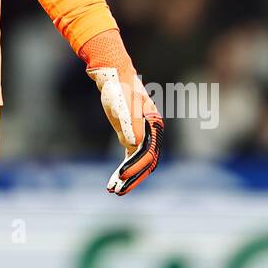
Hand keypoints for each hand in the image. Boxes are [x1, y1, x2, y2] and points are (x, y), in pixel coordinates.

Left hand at [87, 65, 163, 194]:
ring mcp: (143, 135)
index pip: (149, 152)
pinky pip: (131, 157)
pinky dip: (124, 168)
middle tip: (117, 191)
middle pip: (146, 162)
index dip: (136, 166)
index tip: (121, 176)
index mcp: (154, 125)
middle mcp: (152, 132)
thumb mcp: (122, 104)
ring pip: (139, 162)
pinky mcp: (132, 136)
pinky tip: (114, 180)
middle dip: (133, 178)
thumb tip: (133, 144)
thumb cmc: (119, 88)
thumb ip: (130, 122)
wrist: (114, 76)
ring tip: (113, 190)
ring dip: (128, 177)